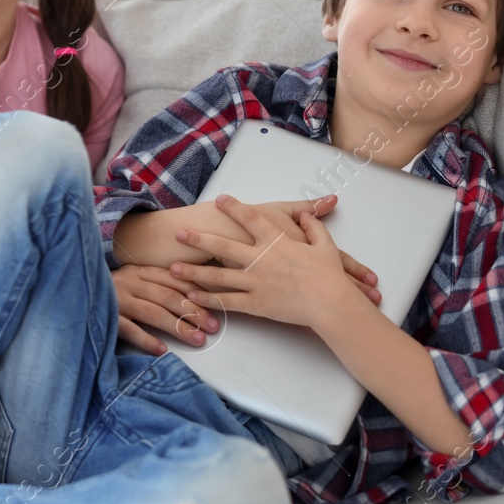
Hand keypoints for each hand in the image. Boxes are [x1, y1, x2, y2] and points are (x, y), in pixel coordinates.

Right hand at [111, 264, 221, 355]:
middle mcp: (129, 282)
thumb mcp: (132, 280)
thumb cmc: (109, 291)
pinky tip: (162, 350)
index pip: (173, 281)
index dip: (195, 296)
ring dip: (177, 327)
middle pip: (167, 297)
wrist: (70, 288)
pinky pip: (129, 329)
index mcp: (139, 271)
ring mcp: (116, 298)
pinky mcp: (106, 315)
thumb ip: (155, 284)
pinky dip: (146, 340)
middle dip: (193, 312)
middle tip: (212, 327)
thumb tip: (192, 295)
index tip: (215, 310)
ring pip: (153, 312)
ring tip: (197, 340)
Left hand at [168, 195, 371, 329]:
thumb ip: (312, 225)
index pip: (251, 219)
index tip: (219, 200)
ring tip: (172, 268)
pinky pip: (227, 301)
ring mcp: (255, 282)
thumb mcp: (325, 244)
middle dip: (198, 239)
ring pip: (218, 277)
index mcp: (276, 242)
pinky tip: (191, 296)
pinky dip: (208, 299)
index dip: (234, 208)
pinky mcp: (256, 304)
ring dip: (193, 272)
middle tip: (179, 233)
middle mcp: (260, 259)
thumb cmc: (329, 274)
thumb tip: (307, 213)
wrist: (331, 302)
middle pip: (222, 246)